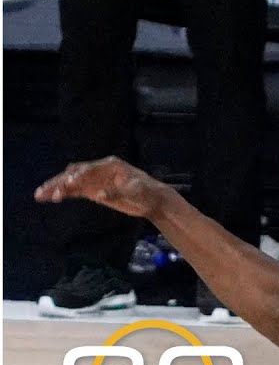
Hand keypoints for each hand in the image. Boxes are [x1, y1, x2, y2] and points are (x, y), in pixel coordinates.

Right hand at [35, 157, 170, 219]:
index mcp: (111, 165)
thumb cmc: (147, 193)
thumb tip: (99, 194)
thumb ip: (117, 193)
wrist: (152, 200)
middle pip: (75, 173)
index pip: (90, 168)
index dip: (79, 175)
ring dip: (56, 187)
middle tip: (47, 190)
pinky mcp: (93, 190)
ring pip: (71, 181)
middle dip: (60, 181)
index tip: (70, 182)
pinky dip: (62, 193)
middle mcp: (99, 169)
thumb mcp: (135, 193)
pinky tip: (49, 198)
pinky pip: (74, 191)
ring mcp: (95, 180)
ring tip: (40, 195)